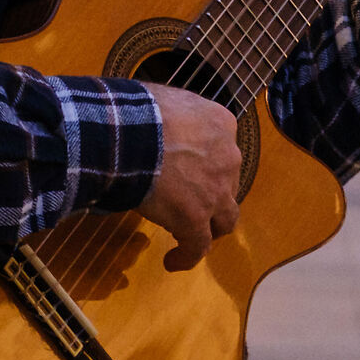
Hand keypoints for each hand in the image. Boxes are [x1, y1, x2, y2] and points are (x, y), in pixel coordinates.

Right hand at [137, 82, 242, 262]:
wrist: (131, 132)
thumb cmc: (140, 109)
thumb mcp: (165, 98)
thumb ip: (172, 114)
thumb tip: (153, 120)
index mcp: (221, 124)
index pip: (222, 149)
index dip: (207, 163)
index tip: (188, 170)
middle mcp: (228, 158)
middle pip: (228, 184)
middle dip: (213, 193)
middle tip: (190, 200)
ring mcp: (216, 192)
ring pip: (224, 219)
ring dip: (211, 226)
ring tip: (192, 234)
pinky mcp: (196, 219)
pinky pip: (197, 246)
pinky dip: (186, 255)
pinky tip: (171, 261)